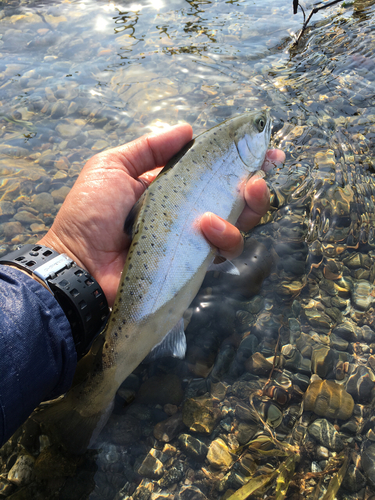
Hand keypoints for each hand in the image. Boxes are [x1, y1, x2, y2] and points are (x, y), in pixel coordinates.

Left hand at [39, 124, 284, 305]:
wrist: (80, 262)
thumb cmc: (91, 212)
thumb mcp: (112, 167)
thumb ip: (149, 148)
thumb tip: (188, 128)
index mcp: (170, 186)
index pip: (211, 171)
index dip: (240, 161)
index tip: (268, 152)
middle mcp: (186, 211)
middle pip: (233, 199)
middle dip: (255, 186)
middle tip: (259, 178)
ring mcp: (192, 239)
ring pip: (238, 225)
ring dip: (247, 209)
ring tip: (244, 195)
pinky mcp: (194, 264)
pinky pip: (223, 250)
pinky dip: (224, 236)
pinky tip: (208, 226)